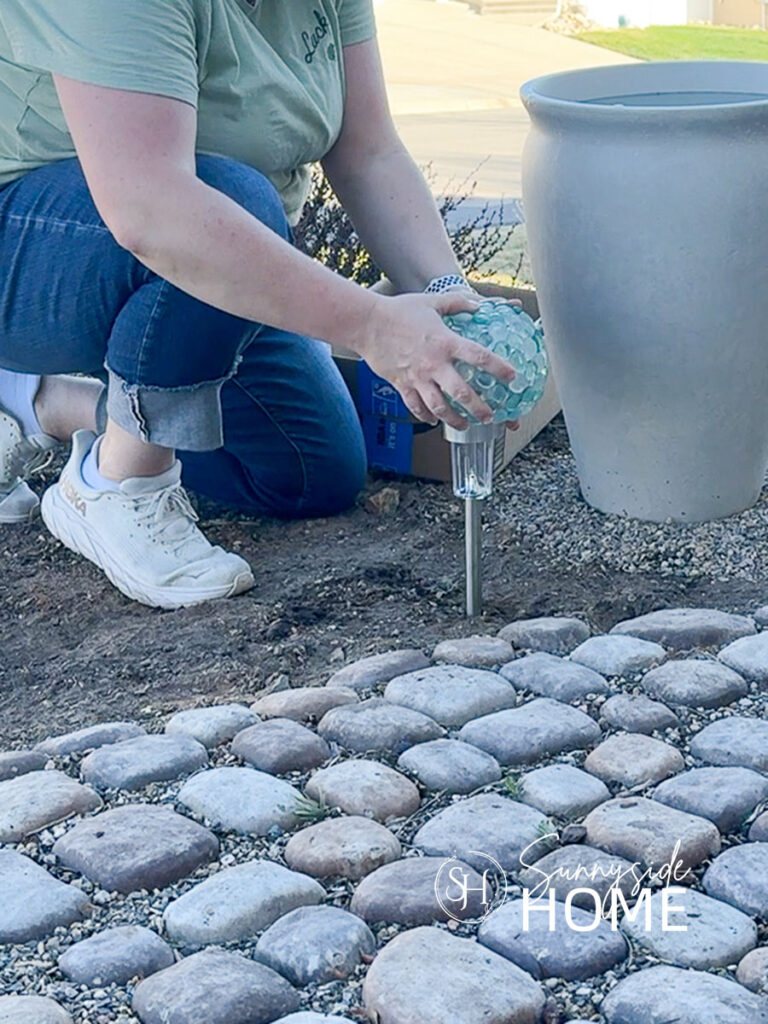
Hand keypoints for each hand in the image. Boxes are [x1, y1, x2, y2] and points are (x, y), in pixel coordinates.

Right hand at [358, 291, 516, 429]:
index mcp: (445, 342)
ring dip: (454, 419)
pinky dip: (426, 416)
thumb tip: (477, 305)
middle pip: (461, 393)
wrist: (367, 324)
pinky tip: (434, 420)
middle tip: (490, 415)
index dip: (499, 369)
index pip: (479, 357)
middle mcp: (433, 364)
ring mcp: (417, 377)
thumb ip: (458, 303)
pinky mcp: (401, 385)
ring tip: (465, 425)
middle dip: (478, 407)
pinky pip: (416, 406)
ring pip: (439, 407)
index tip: (512, 377)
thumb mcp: (432, 301)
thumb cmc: (399, 311)